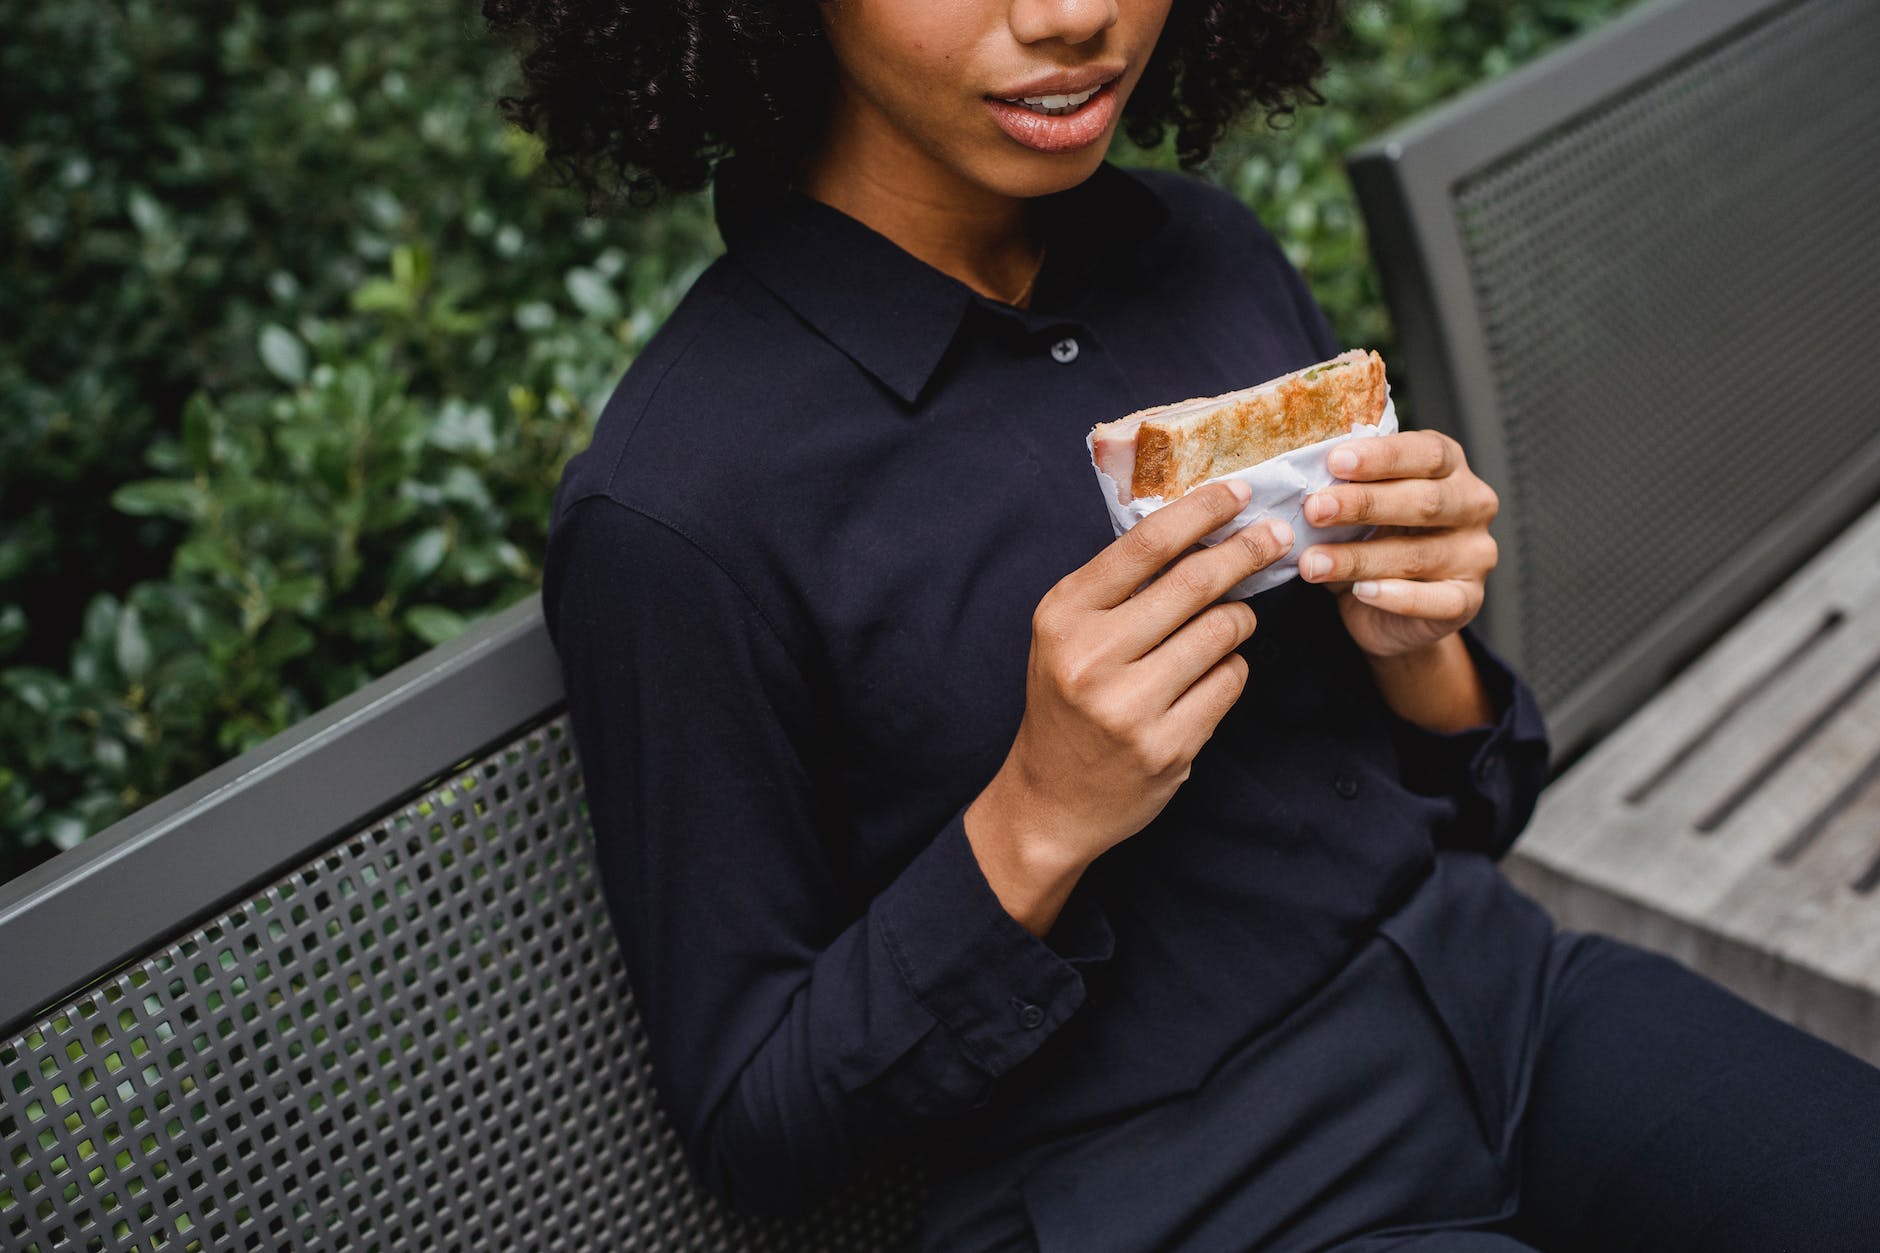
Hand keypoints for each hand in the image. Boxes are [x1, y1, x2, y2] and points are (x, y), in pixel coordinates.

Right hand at [965, 482, 1292, 932]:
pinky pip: (1230, 682)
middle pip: (1194, 583)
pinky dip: (1232, 669)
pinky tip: (1211, 675)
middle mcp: (1091, 657)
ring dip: (1239, 620)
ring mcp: (1130, 706)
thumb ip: (1117, 584)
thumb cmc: (1067, 701)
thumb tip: (1198, 525)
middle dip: (1245, 552)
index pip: (1145, 546)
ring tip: (1231, 623)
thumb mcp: (1067, 632)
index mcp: (1063, 615)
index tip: (1239, 493)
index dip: (1201, 511)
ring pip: (1223, 632)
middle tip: (1276, 537)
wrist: (1050, 799)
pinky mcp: (1168, 746)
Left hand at [1297, 430, 1498, 659]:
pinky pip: (1434, 600)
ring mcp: (1475, 555)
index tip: (1334, 461)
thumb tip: (1298, 475)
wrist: (1390, 612)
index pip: (1425, 452)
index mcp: (1449, 467)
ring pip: (1417, 555)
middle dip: (1364, 504)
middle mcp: (1473, 505)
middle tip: (1315, 509)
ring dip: (1358, 558)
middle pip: (1424, 501)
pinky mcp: (1467, 599)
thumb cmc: (1372, 540)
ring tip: (1312, 562)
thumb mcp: (1357, 507)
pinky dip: (1394, 597)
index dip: (1381, 457)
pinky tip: (1360, 592)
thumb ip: (1344, 487)